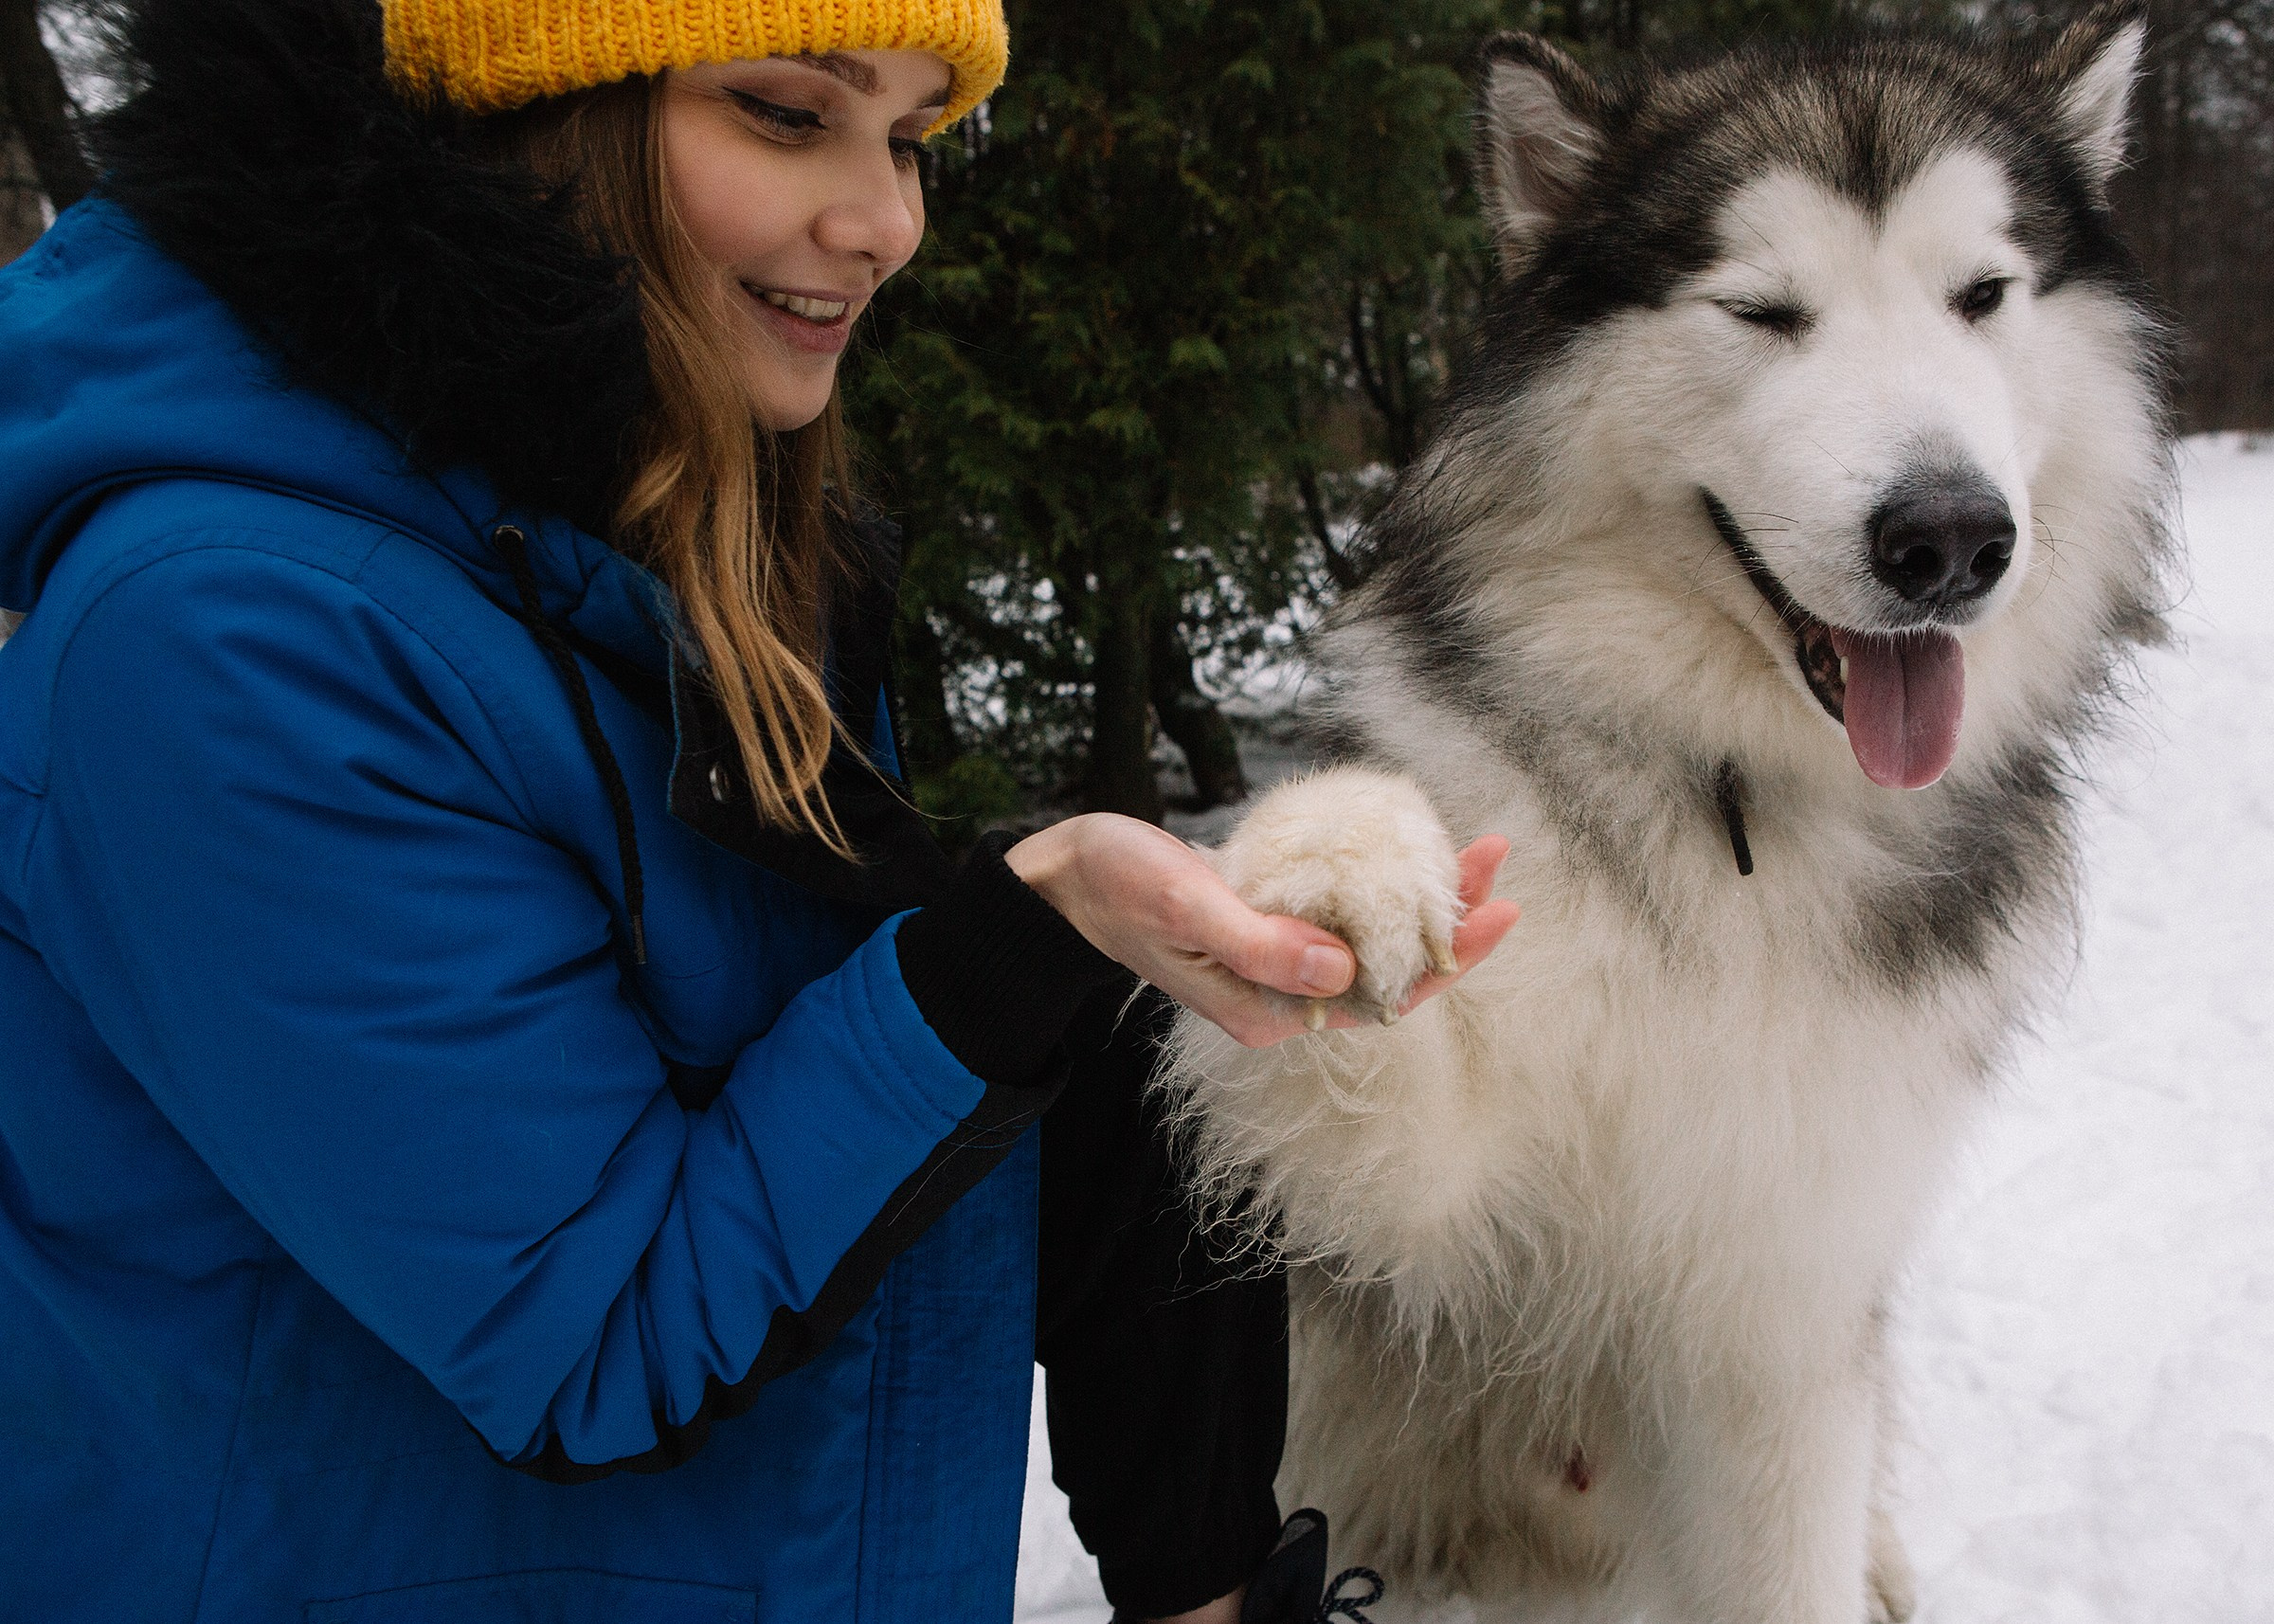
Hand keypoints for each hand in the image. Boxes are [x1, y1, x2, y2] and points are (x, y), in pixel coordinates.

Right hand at [1006, 815, 1518, 1048]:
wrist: (1067, 878)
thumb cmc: (1117, 891)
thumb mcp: (1188, 910)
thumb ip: (1261, 946)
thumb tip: (1343, 970)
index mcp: (1270, 1011)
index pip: (1381, 998)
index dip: (1446, 959)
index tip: (1495, 912)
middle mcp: (1282, 994)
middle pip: (1389, 967)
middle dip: (1450, 920)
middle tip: (1498, 861)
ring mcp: (1278, 959)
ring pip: (1372, 934)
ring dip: (1424, 894)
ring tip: (1474, 847)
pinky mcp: (1270, 922)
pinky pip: (1343, 907)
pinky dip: (1382, 879)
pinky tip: (1410, 846)